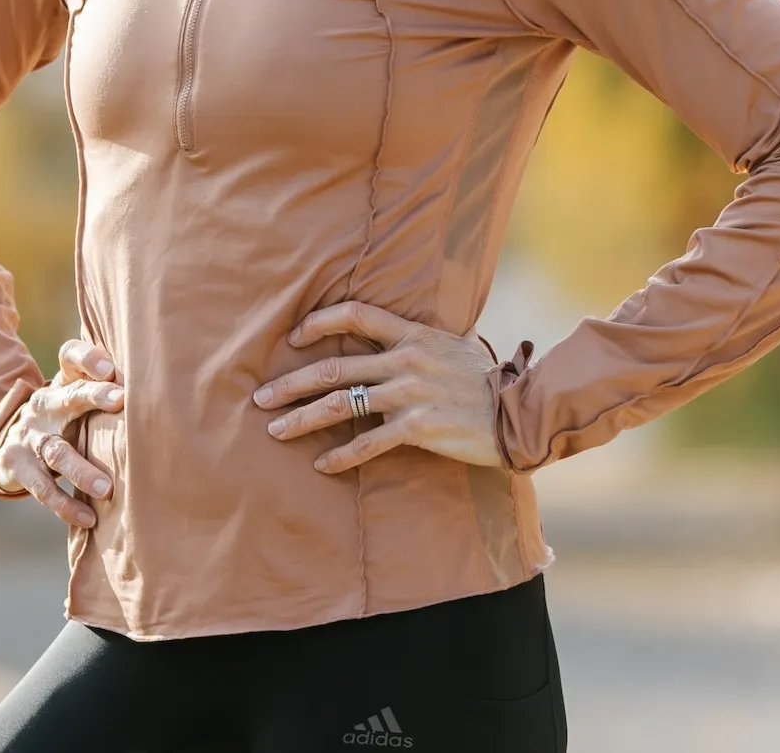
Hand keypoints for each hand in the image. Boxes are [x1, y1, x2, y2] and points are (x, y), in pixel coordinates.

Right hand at [0, 337, 122, 528]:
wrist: (7, 440)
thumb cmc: (63, 420)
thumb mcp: (77, 401)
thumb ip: (106, 393)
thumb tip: (163, 393)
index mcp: (62, 384)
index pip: (71, 357)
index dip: (89, 358)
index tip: (112, 368)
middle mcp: (45, 405)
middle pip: (67, 396)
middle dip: (93, 397)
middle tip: (122, 401)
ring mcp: (29, 436)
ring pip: (56, 452)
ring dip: (81, 470)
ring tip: (107, 490)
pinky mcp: (17, 466)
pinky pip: (43, 489)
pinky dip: (65, 505)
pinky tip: (89, 519)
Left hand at [253, 302, 503, 474]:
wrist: (518, 413)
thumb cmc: (488, 379)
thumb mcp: (458, 342)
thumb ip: (427, 335)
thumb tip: (411, 323)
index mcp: (413, 335)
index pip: (355, 315)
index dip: (319, 323)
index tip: (293, 339)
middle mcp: (405, 361)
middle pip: (333, 368)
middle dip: (290, 383)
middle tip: (261, 397)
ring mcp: (410, 395)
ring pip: (340, 405)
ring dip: (301, 419)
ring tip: (275, 430)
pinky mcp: (418, 428)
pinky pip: (368, 443)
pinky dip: (340, 455)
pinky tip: (321, 465)